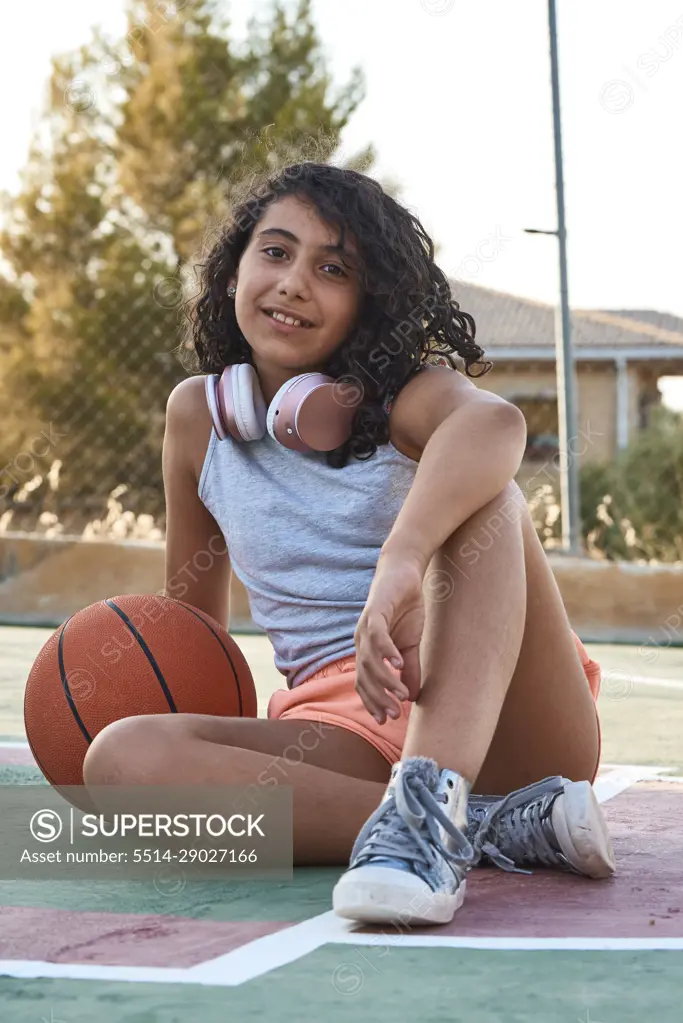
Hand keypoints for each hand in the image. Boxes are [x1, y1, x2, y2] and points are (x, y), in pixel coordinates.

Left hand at [354, 557, 424, 724]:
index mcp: (368, 650)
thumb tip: (412, 697)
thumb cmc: (405, 608)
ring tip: (399, 694)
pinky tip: (398, 663)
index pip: (364, 682)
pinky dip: (386, 651)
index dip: (372, 702)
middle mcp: (362, 641)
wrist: (403, 573)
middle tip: (394, 715)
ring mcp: (366, 627)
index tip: (385, 721)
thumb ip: (409, 669)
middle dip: (378, 698)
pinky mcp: (375, 611)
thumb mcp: (410, 644)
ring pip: (369, 660)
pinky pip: (377, 636)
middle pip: (363, 676)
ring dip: (383, 679)